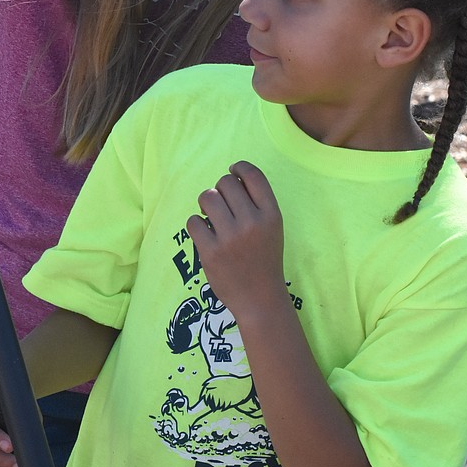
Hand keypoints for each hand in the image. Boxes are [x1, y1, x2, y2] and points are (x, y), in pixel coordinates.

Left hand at [186, 161, 285, 320]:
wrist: (260, 299)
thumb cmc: (264, 259)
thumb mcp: (273, 228)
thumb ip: (256, 204)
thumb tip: (231, 176)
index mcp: (271, 215)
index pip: (253, 175)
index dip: (239, 168)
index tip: (232, 171)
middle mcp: (252, 223)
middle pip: (226, 182)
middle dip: (220, 189)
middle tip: (221, 203)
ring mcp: (230, 237)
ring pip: (207, 197)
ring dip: (206, 203)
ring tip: (211, 216)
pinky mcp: (211, 252)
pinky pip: (194, 221)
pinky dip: (196, 225)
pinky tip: (205, 234)